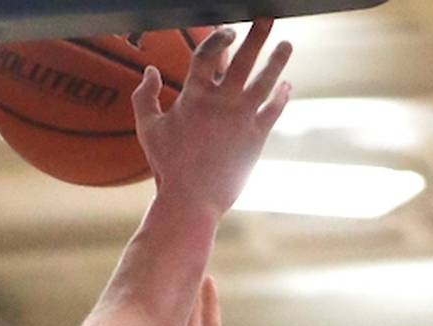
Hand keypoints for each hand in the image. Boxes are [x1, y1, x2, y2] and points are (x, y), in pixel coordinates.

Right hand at [135, 22, 290, 218]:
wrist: (192, 201)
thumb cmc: (168, 167)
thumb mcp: (148, 130)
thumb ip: (145, 97)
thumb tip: (150, 71)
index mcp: (195, 95)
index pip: (209, 52)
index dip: (219, 36)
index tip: (228, 30)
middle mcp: (222, 101)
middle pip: (244, 57)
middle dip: (257, 34)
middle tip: (268, 17)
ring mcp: (242, 118)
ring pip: (265, 80)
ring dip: (277, 60)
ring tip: (286, 45)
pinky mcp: (256, 137)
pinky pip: (273, 110)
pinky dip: (281, 96)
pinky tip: (286, 86)